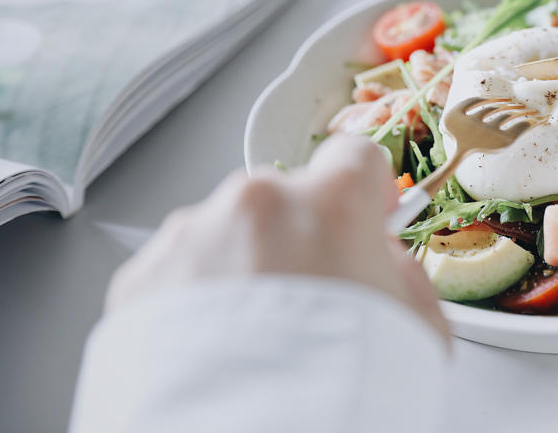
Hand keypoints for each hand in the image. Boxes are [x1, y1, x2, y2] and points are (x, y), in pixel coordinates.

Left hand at [105, 135, 447, 341]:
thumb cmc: (330, 398)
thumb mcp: (418, 334)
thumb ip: (405, 276)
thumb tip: (387, 265)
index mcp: (329, 206)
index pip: (355, 157)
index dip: (367, 189)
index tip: (368, 212)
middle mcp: (254, 206)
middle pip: (286, 202)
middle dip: (298, 241)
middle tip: (311, 307)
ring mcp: (190, 239)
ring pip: (226, 235)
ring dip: (241, 271)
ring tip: (257, 344)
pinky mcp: (139, 282)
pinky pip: (178, 274)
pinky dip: (194, 304)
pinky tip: (218, 353)